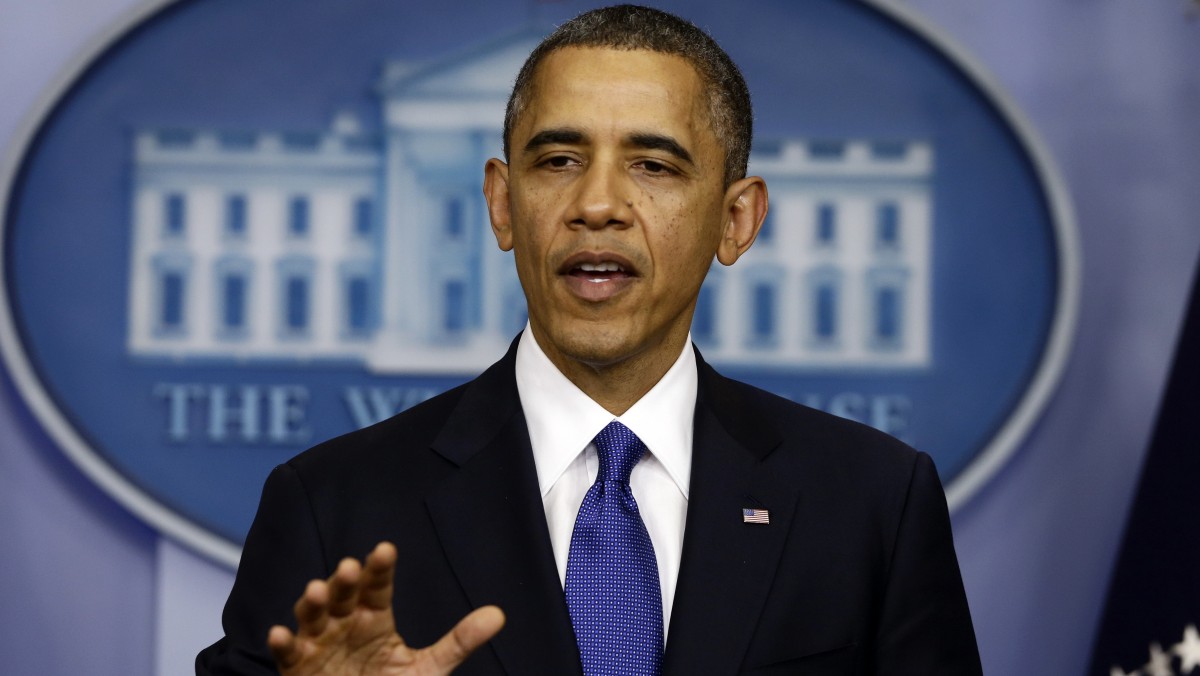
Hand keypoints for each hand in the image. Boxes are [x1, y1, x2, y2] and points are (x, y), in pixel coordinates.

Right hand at [267, 542, 504, 674]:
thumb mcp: (428, 668)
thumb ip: (459, 642)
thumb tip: (499, 614)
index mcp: (374, 617)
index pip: (378, 587)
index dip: (380, 568)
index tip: (386, 549)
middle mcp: (344, 624)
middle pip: (342, 595)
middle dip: (344, 581)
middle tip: (350, 567)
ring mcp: (318, 645)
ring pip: (311, 617)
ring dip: (311, 603)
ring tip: (315, 590)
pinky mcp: (297, 669)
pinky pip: (286, 654)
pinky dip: (281, 643)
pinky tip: (278, 633)